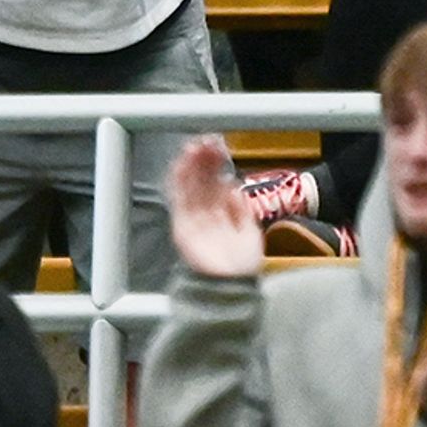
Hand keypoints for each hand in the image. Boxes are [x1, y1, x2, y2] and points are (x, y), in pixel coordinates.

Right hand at [166, 136, 266, 279]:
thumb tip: (233, 186)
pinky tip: (182, 165)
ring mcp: (192, 218)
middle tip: (206, 141)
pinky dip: (178, 182)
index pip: (215, 182)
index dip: (216, 164)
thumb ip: (240, 209)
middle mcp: (206, 212)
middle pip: (201, 180)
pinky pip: (177, 199)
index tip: (218, 147)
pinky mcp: (181, 226)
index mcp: (222, 212)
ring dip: (190, 166)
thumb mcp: (249, 230)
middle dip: (203, 160)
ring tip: (194, 147)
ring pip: (189, 186)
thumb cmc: (242, 263)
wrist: (232, 285)